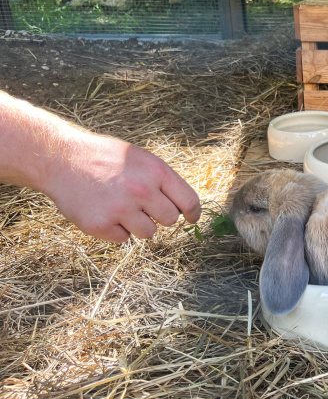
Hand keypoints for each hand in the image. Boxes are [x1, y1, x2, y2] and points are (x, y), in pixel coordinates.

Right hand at [41, 129, 201, 242]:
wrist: (62, 159)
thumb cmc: (106, 159)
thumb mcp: (141, 159)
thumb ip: (163, 182)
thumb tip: (186, 208)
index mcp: (156, 171)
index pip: (188, 201)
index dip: (193, 213)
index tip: (192, 219)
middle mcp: (141, 190)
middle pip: (170, 220)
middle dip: (159, 215)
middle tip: (142, 204)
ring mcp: (120, 209)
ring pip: (148, 233)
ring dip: (138, 224)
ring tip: (120, 206)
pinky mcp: (99, 225)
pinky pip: (123, 239)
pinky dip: (116, 230)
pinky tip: (104, 211)